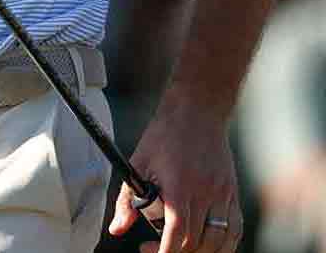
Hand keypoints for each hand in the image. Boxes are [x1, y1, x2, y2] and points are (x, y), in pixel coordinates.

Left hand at [109, 95, 242, 252]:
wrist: (197, 113)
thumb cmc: (164, 136)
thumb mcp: (137, 165)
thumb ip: (127, 201)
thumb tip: (117, 229)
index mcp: (180, 187)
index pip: (178, 232)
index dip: (165, 252)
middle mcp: (206, 193)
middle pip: (196, 241)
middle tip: (154, 248)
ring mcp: (223, 195)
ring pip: (219, 241)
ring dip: (200, 252)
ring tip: (179, 248)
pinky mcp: (233, 193)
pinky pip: (235, 230)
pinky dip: (223, 245)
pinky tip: (206, 245)